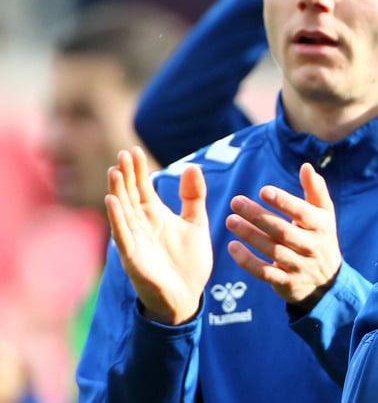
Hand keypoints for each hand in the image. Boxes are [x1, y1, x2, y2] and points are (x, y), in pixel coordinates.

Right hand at [105, 147, 211, 325]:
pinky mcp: (133, 258)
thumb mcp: (196, 223)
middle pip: (130, 195)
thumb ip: (193, 197)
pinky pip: (123, 235)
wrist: (188, 297)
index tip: (133, 150)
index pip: (143, 187)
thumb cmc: (189, 262)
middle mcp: (142, 225)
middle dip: (126, 175)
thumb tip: (192, 166)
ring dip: (118, 192)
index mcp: (155, 215)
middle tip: (123, 153)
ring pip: (123, 212)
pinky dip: (116, 218)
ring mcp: (135, 240)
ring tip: (115, 172)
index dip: (138, 170)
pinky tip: (112, 201)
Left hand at [226, 163, 341, 311]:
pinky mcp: (286, 283)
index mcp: (320, 226)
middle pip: (282, 230)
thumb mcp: (324, 215)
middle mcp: (311, 246)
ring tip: (230, 220)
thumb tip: (306, 166)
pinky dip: (247, 261)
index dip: (283, 202)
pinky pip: (265, 273)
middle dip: (258, 216)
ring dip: (250, 235)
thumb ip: (315, 190)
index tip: (263, 191)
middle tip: (236, 201)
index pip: (302, 212)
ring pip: (271, 250)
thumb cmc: (321, 238)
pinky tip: (232, 247)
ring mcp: (299, 266)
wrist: (328, 282)